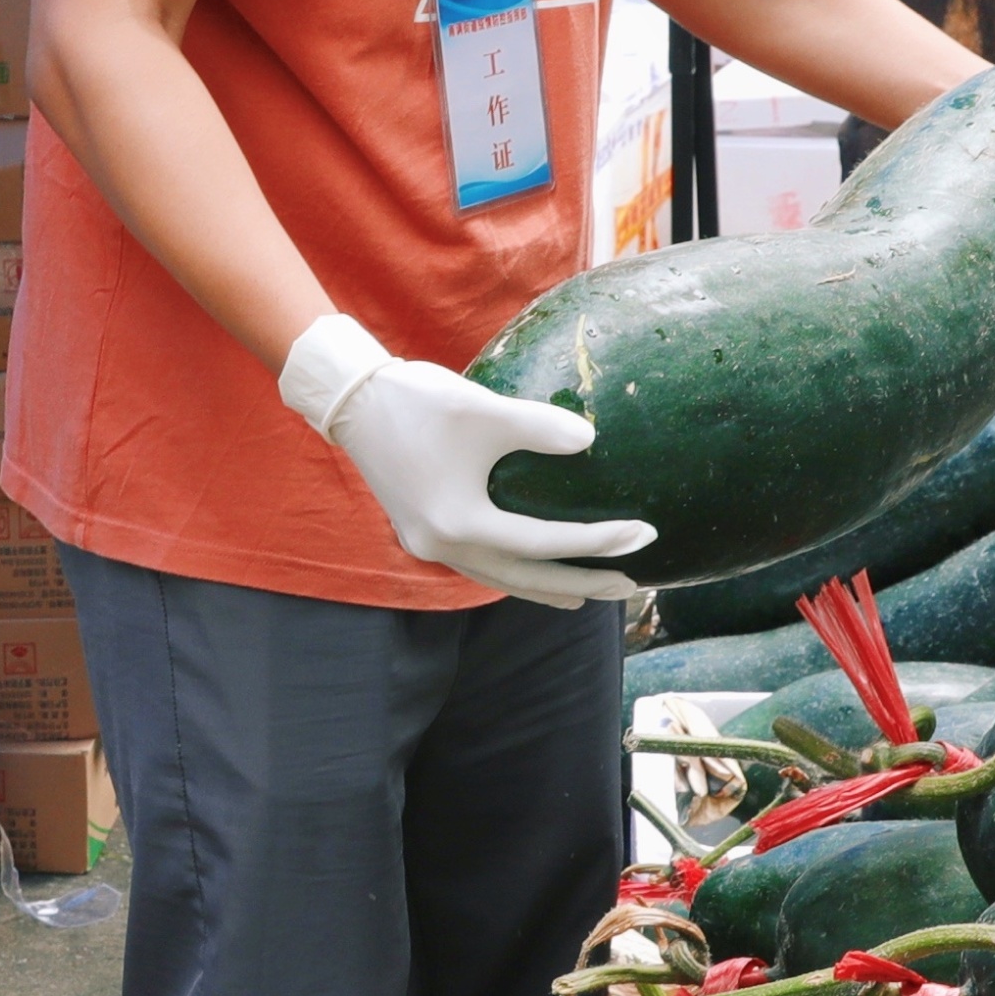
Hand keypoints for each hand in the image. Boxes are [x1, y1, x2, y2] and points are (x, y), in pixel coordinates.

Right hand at [283, 314, 653, 606]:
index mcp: (459, 523)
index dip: (597, 541)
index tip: (643, 533)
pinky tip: (534, 568)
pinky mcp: (424, 533)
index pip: (543, 543)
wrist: (350, 401)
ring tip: (589, 594)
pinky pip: (482, 566)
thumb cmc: (415, 401)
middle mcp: (443, 546)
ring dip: (549, 586)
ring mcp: (430, 545)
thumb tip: (591, 440)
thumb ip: (537, 425)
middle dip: (582, 584)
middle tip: (632, 586)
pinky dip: (516, 572)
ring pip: (502, 580)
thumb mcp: (482, 408)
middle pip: (526, 579)